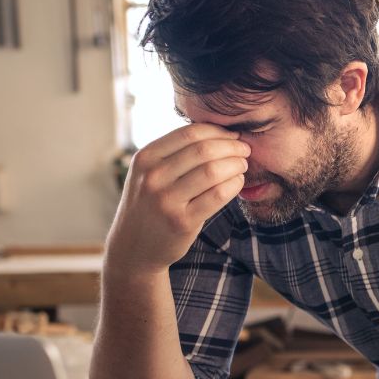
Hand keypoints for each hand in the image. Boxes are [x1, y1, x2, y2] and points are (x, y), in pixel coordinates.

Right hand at [106, 124, 250, 274]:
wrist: (133, 247)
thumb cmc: (149, 204)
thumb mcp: (148, 173)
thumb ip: (173, 153)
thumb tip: (218, 132)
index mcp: (145, 158)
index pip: (189, 134)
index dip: (218, 131)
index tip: (233, 136)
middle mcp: (152, 177)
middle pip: (204, 150)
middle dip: (232, 147)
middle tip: (245, 150)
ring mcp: (166, 200)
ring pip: (213, 171)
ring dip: (236, 165)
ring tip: (243, 166)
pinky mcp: (182, 221)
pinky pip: (217, 195)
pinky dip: (234, 185)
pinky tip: (237, 183)